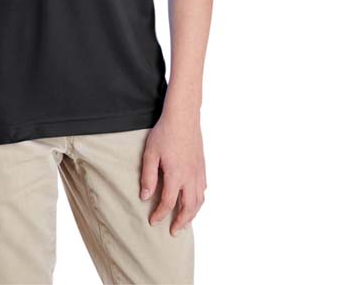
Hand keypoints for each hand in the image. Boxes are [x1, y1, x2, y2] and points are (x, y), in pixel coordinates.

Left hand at [139, 112, 206, 235]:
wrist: (183, 116)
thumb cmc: (164, 133)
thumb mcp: (150, 154)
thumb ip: (148, 176)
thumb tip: (145, 197)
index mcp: (176, 175)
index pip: (168, 203)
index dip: (160, 215)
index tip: (153, 222)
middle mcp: (190, 177)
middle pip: (188, 207)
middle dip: (181, 222)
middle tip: (174, 232)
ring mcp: (198, 172)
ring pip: (199, 200)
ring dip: (192, 214)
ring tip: (185, 221)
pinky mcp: (202, 165)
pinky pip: (203, 188)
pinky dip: (199, 199)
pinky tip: (194, 200)